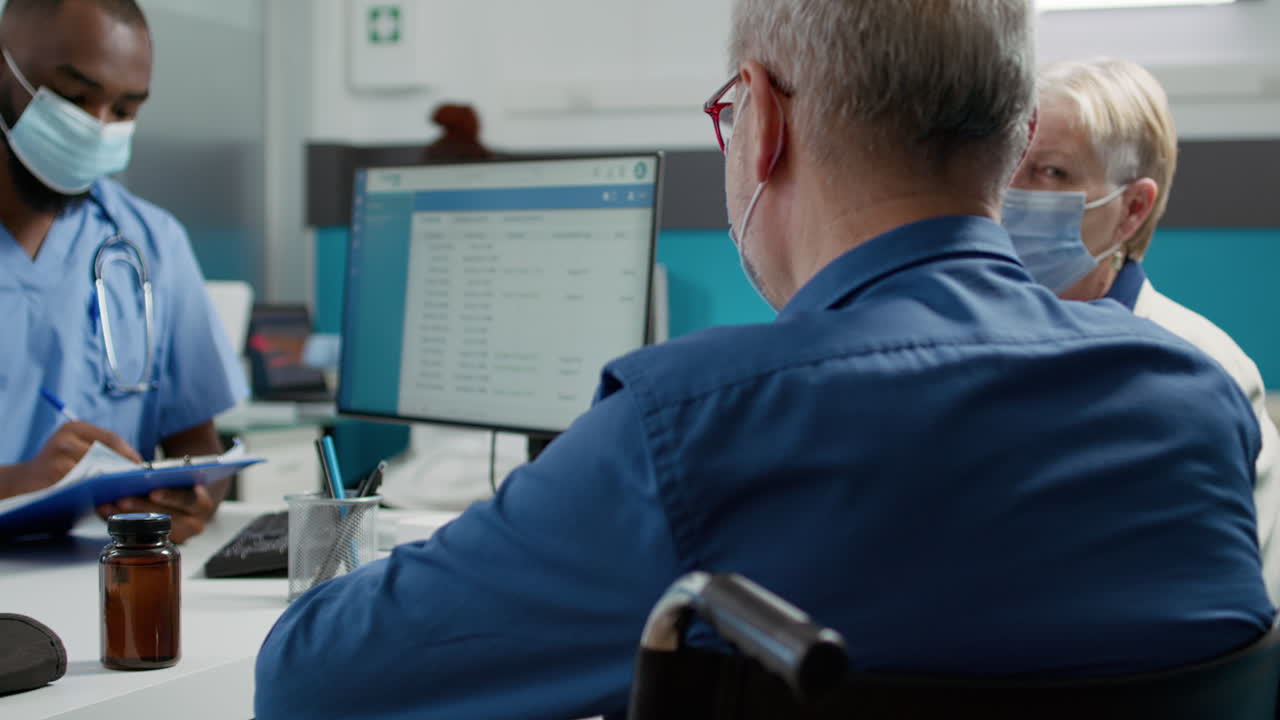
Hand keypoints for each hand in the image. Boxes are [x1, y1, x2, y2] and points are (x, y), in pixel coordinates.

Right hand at [0, 422, 142, 498]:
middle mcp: (65, 439)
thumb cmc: (57, 468)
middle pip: (107, 455)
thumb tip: (137, 467)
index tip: (140, 469)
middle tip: (133, 485)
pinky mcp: (53, 476)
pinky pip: (83, 487)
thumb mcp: (76, 450)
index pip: (112, 439)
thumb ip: (102, 452)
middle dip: (122, 472)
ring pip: (97, 472)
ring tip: (119, 494)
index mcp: (75, 428)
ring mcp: (58, 457)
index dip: (130, 455)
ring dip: (111, 485)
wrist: (22, 482)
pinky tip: (102, 501)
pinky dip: (95, 495)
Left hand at [97, 485, 214, 543]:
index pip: (189, 500)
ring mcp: (179, 537)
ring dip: (127, 517)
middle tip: (121, 500)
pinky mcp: (162, 543)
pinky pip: (141, 536)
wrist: (189, 502)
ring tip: (107, 507)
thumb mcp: (181, 476)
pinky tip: (107, 514)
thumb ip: (168, 475)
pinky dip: (121, 524)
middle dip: (142, 508)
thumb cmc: (181, 484)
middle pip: (167, 518)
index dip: (171, 496)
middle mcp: (194, 524)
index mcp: (201, 504)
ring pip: (151, 531)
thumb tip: (138, 470)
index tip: (152, 492)